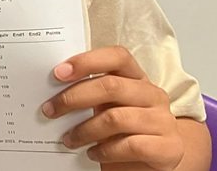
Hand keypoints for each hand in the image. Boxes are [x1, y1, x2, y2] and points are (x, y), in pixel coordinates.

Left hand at [42, 46, 183, 170]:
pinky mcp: (168, 148)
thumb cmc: (122, 129)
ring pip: (116, 118)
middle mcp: (153, 95)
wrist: (152, 159)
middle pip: (111, 86)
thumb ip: (88, 92)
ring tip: (68, 139)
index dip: (87, 61)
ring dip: (84, 130)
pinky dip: (105, 150)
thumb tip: (48, 87)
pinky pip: (131, 146)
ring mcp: (163, 121)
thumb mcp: (106, 106)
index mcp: (137, 78)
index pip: (117, 56)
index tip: (58, 73)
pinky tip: (92, 153)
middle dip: (73, 98)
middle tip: (50, 110)